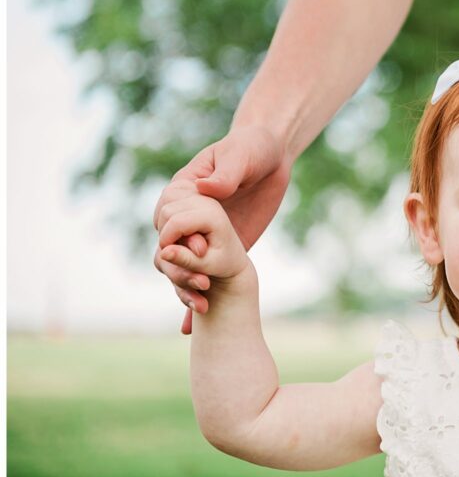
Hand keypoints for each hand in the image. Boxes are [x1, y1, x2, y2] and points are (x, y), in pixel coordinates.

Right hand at [152, 125, 290, 333]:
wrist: (272, 160)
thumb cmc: (252, 148)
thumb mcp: (241, 154)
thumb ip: (226, 171)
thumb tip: (209, 190)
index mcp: (184, 189)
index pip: (167, 216)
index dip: (178, 233)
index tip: (198, 246)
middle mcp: (186, 215)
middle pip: (169, 246)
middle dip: (181, 267)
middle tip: (203, 280)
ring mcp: (201, 234)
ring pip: (181, 265)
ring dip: (186, 286)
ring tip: (199, 306)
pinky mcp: (218, 249)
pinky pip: (203, 274)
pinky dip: (194, 298)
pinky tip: (190, 327)